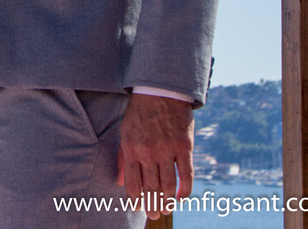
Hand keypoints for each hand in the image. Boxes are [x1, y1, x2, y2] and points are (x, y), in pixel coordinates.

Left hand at [116, 93, 194, 217]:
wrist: (160, 92)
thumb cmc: (140, 113)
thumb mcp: (125, 132)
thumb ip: (124, 158)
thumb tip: (120, 182)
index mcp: (132, 148)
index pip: (132, 182)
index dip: (135, 199)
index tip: (137, 207)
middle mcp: (149, 152)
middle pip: (151, 187)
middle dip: (152, 205)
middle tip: (153, 215)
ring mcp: (168, 151)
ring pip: (168, 185)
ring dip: (167, 201)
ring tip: (166, 209)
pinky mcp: (185, 148)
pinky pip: (187, 175)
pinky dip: (185, 190)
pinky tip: (182, 197)